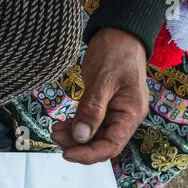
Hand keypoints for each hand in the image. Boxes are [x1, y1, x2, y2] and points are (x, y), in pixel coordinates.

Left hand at [51, 28, 147, 164]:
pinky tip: (61, 125)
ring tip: (55, 129)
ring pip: (93, 136)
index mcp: (131, 113)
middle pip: (101, 144)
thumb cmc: (117, 52)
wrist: (119, 33)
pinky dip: (75, 127)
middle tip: (55, 135)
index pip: (111, 146)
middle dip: (78, 145)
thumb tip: (80, 136)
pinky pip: (89, 125)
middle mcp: (124, 117)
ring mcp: (114, 113)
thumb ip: (92, 109)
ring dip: (73, 138)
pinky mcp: (103, 107)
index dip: (89, 154)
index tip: (67, 153)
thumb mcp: (103, 79)